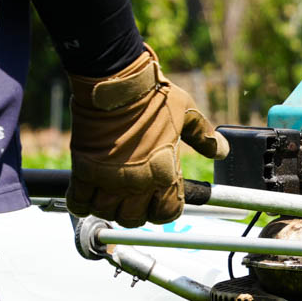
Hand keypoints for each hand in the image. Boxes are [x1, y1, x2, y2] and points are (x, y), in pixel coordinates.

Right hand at [66, 46, 228, 226]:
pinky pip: (79, 202)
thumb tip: (223, 151)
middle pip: (134, 219)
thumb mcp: (188, 113)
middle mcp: (139, 182)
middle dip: (134, 211)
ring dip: (107, 207)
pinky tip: (85, 192)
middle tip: (130, 196)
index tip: (157, 200)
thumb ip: (204, 137)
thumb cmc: (154, 96)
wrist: (117, 81)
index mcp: (166, 172)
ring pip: (107, 213)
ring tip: (108, 193)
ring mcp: (110, 178)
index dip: (162, 210)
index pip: (168, 214)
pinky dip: (80, 202)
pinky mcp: (85, 170)